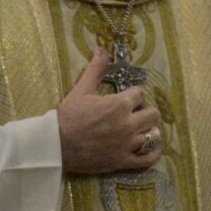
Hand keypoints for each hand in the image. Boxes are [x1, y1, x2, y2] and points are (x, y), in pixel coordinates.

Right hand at [56, 44, 160, 175]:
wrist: (56, 144)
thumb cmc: (68, 116)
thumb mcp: (82, 89)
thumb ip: (96, 69)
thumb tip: (102, 49)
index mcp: (119, 105)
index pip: (140, 93)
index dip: (134, 94)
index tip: (127, 97)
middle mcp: (128, 124)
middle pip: (153, 114)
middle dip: (145, 110)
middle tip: (134, 113)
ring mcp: (127, 145)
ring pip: (153, 135)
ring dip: (148, 130)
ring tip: (140, 129)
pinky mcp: (123, 161)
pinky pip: (148, 159)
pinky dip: (154, 152)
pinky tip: (153, 146)